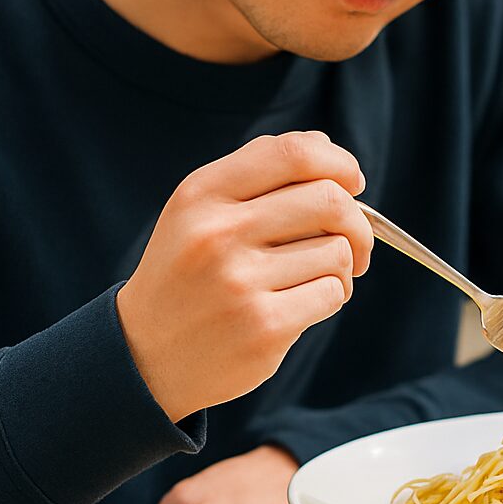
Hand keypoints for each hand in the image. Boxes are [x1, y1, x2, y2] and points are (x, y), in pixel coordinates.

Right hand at [116, 131, 372, 422]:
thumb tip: (327, 148)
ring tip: (313, 279)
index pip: (293, 154)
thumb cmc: (188, 273)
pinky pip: (332, 293)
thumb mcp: (199, 210)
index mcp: (202, 194)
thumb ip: (256, 171)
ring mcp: (240, 282)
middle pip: (330, 202)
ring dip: (342, 267)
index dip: (338, 163)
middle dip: (358, 222)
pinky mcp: (263, 327)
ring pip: (337, 251)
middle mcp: (218, 233)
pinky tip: (303, 304)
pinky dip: (332, 296)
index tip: (353, 182)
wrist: (144, 356)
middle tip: (355, 242)